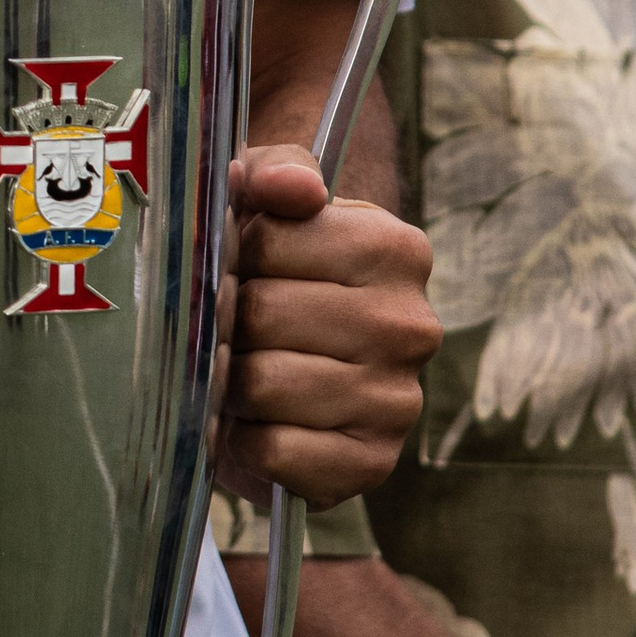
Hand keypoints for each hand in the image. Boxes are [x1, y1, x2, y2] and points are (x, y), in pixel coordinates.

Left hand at [221, 148, 438, 508]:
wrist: (291, 356)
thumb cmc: (274, 267)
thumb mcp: (266, 200)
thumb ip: (276, 172)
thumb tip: (296, 188)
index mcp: (396, 250)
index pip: (269, 242)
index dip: (229, 256)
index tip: (235, 265)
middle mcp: (411, 325)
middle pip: (262, 315)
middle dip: (223, 323)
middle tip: (224, 327)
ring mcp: (398, 400)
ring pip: (264, 384)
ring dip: (230, 382)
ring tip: (238, 371)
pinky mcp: (372, 464)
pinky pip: (277, 451)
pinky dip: (246, 440)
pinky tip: (254, 421)